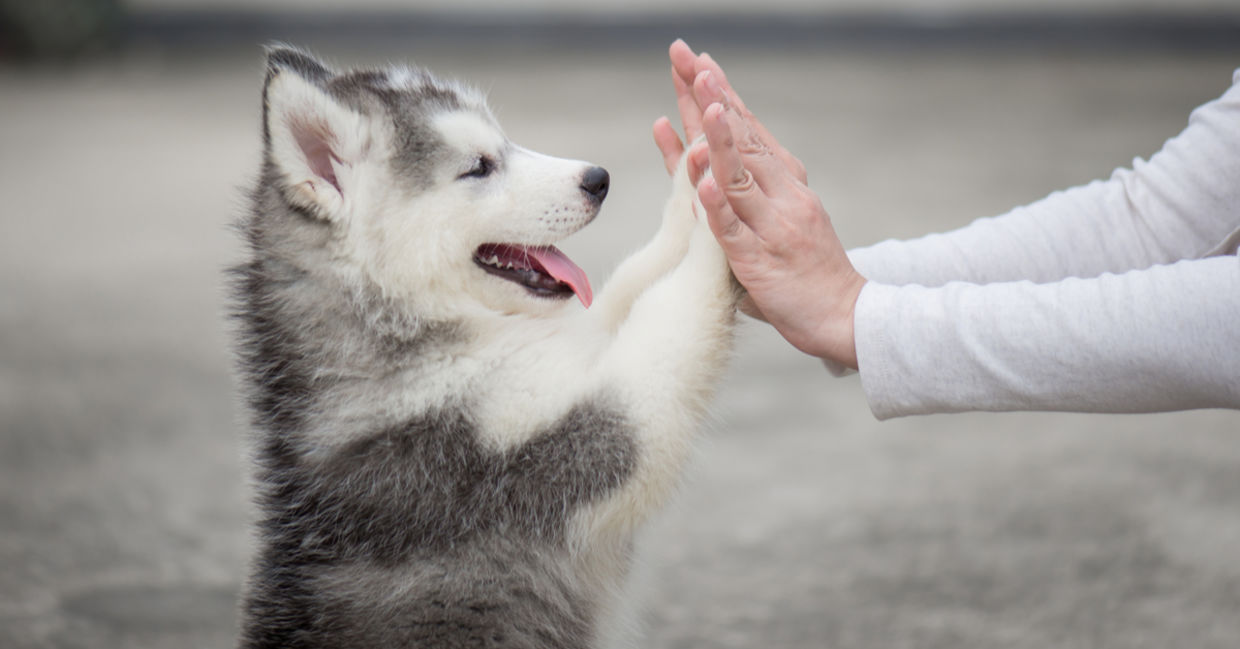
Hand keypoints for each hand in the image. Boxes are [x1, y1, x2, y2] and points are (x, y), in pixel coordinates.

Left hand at [654, 40, 866, 368]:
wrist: (846, 315)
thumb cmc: (805, 270)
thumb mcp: (779, 219)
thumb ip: (744, 192)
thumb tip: (708, 163)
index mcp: (785, 182)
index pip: (748, 129)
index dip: (722, 95)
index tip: (699, 61)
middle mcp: (782, 195)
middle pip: (740, 139)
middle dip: (711, 97)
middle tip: (689, 59)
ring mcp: (771, 226)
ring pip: (739, 176)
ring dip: (719, 138)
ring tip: (701, 103)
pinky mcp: (759, 261)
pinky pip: (733, 231)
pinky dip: (717, 207)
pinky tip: (702, 183)